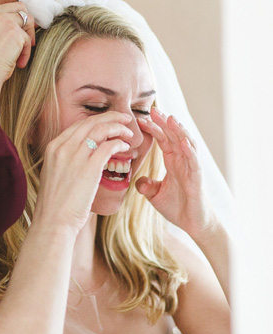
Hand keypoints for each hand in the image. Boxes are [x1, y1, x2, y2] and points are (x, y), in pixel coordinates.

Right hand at [0, 3, 34, 114]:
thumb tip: (17, 21)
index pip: (2, 7)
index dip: (11, 20)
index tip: (12, 35)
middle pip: (18, 7)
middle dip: (24, 24)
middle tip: (24, 41)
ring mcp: (2, 20)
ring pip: (27, 20)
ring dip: (27, 37)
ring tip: (20, 54)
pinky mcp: (14, 31)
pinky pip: (28, 38)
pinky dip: (26, 52)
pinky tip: (18, 63)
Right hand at [33, 112, 132, 233]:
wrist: (53, 221)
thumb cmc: (55, 204)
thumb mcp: (53, 174)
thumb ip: (65, 160)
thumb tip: (81, 156)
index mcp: (53, 148)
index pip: (78, 125)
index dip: (96, 120)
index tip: (109, 121)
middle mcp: (63, 148)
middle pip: (90, 123)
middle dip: (111, 117)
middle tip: (125, 119)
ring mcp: (75, 157)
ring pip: (101, 130)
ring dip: (118, 128)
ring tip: (128, 133)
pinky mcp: (89, 168)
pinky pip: (108, 147)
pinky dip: (119, 144)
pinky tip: (125, 148)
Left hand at [135, 108, 217, 240]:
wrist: (193, 224)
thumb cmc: (178, 207)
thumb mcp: (155, 195)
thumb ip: (146, 186)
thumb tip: (137, 181)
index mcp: (173, 162)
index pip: (163, 140)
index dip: (153, 129)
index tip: (140, 119)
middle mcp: (183, 161)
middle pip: (174, 137)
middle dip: (164, 123)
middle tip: (153, 110)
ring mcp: (192, 168)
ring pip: (187, 144)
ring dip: (178, 131)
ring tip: (169, 118)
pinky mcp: (197, 178)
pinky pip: (194, 161)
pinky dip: (189, 150)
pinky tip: (182, 141)